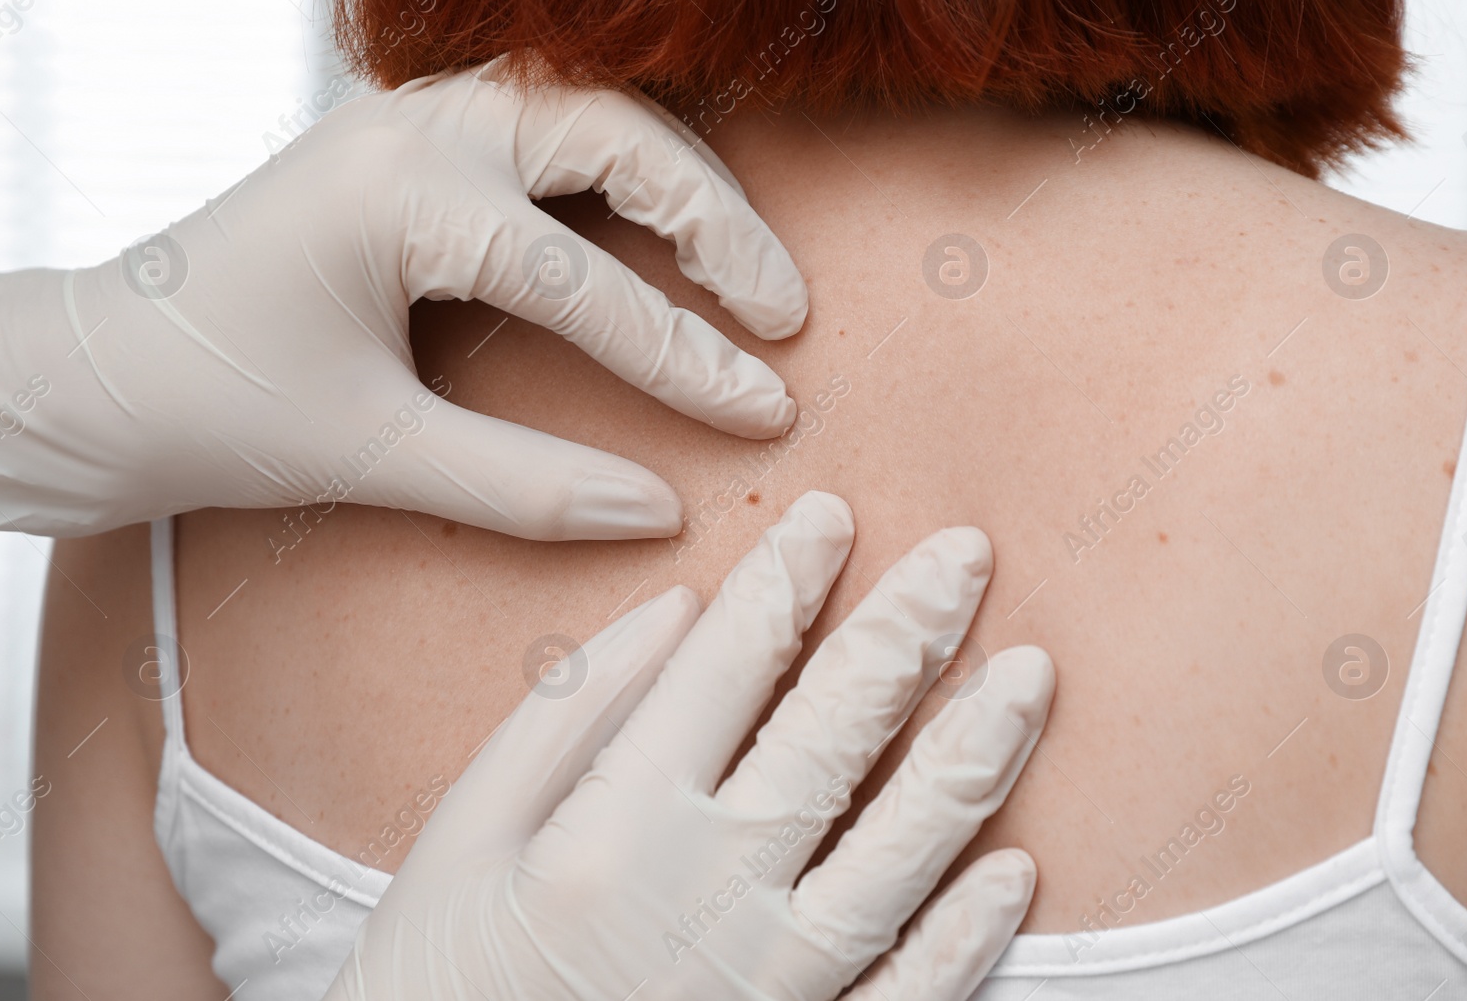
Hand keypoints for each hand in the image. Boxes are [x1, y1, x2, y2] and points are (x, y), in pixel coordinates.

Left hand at [0, 62, 805, 538]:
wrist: (90, 373)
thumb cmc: (207, 406)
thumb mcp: (372, 456)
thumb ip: (523, 487)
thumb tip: (658, 511)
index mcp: (402, 192)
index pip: (583, 277)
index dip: (683, 355)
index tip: (763, 408)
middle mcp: (413, 128)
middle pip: (616, 137)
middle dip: (715, 224)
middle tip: (782, 314)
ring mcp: (409, 123)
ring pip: (589, 117)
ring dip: (678, 185)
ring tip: (746, 274)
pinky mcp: (407, 146)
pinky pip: (543, 133)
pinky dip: (618, 178)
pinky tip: (660, 233)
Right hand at [327, 491, 1054, 1000]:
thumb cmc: (435, 978)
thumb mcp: (460, 836)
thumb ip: (565, 716)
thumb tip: (677, 610)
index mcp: (617, 825)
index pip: (727, 666)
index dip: (787, 579)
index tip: (832, 513)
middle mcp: (708, 893)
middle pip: (835, 734)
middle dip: (907, 632)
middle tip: (966, 554)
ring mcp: (767, 983)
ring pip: (901, 852)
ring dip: (973, 755)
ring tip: (1031, 673)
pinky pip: (908, 990)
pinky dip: (967, 932)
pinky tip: (1018, 865)